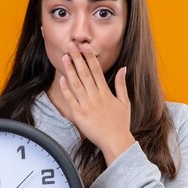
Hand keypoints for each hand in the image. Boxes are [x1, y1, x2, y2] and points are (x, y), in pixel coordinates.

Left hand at [59, 41, 134, 164]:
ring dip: (70, 69)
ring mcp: (86, 106)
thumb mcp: (125, 102)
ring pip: (76, 84)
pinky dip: (66, 89)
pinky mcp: (79, 115)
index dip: (89, 57)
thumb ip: (121, 84)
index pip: (96, 70)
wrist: (116, 142)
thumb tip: (123, 68)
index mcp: (106, 93)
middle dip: (77, 58)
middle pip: (85, 73)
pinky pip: (71, 100)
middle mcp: (96, 97)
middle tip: (71, 45)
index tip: (84, 46)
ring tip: (64, 57)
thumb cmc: (120, 124)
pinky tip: (62, 79)